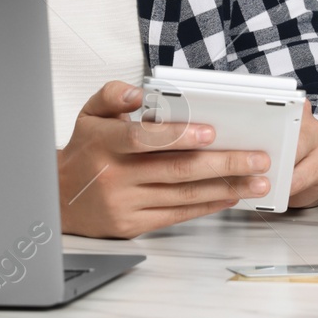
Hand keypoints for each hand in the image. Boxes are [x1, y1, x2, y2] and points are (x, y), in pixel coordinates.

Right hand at [56, 81, 271, 238]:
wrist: (59, 198)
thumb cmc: (85, 151)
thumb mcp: (89, 114)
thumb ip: (112, 95)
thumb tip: (140, 92)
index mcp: (105, 143)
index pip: (144, 138)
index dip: (179, 135)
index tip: (212, 132)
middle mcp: (115, 175)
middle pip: (176, 169)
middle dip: (223, 163)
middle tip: (257, 158)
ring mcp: (125, 203)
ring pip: (183, 195)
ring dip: (226, 188)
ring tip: (257, 180)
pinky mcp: (133, 225)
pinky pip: (177, 215)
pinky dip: (208, 205)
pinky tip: (230, 196)